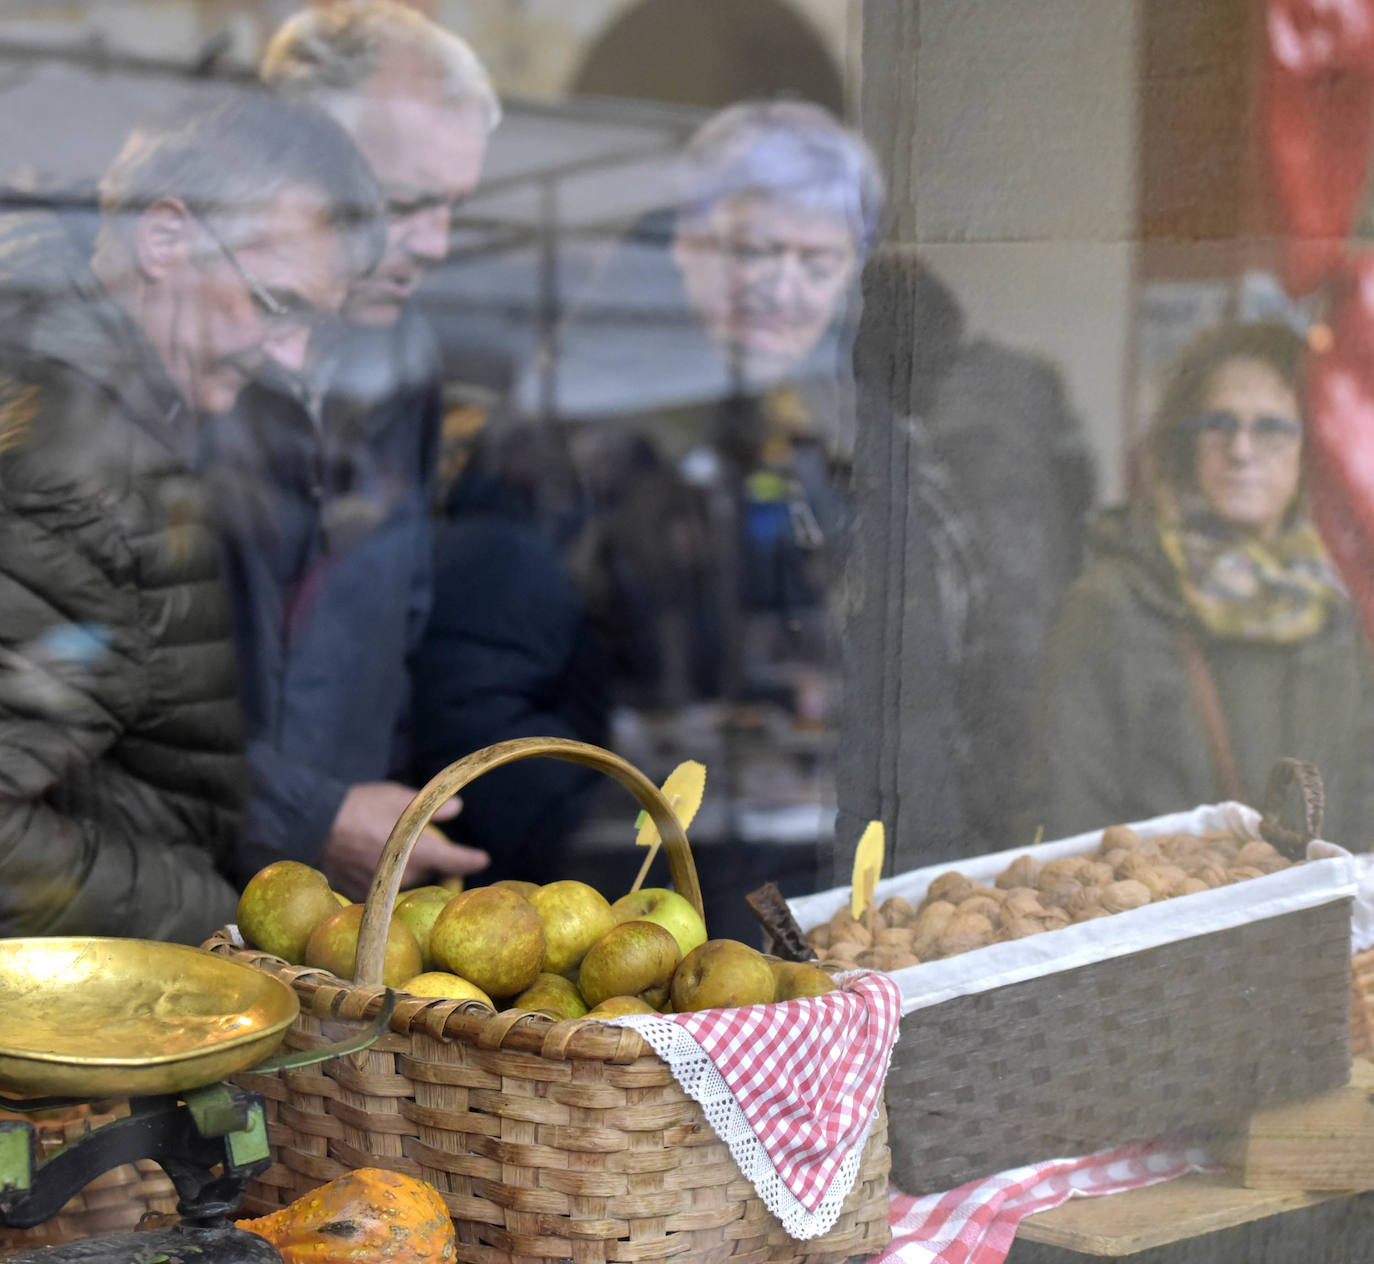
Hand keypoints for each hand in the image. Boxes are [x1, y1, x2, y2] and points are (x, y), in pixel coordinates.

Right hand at [320, 781, 488, 899]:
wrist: (312, 823)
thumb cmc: (359, 806)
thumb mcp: (398, 797)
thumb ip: (431, 807)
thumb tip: (457, 809)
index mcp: (418, 851)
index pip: (454, 860)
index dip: (471, 859)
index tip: (482, 859)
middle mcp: (403, 874)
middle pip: (432, 874)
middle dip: (438, 864)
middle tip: (437, 850)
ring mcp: (382, 887)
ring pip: (409, 881)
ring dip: (414, 870)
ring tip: (407, 853)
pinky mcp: (362, 893)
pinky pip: (385, 887)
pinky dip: (389, 877)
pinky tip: (382, 863)